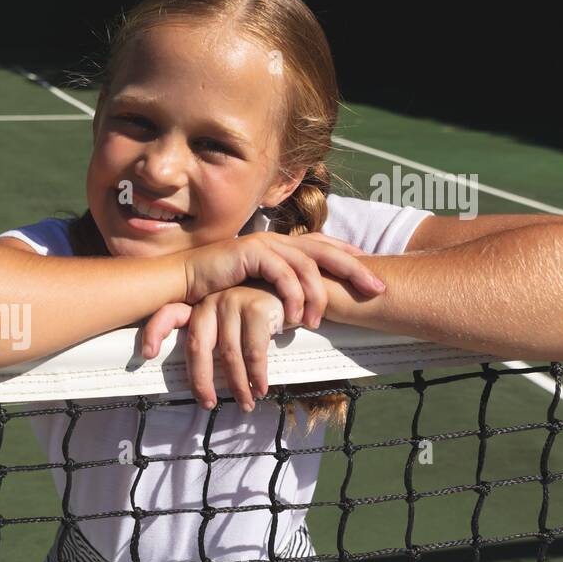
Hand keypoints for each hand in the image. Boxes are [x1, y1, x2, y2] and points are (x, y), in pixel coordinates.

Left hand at [142, 284, 290, 412]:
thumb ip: (213, 341)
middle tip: (207, 404)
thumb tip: (201, 380)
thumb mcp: (230, 322)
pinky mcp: (257, 308)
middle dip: (201, 381)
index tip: (147, 354)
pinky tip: (260, 388)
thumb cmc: (257, 312)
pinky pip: (254, 352)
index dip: (154, 332)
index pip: (168, 314)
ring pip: (229, 355)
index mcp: (199, 307)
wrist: (291, 291)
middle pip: (197, 347)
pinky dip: (257, 375)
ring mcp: (234, 303)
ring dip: (238, 386)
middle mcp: (211, 303)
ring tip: (246, 403)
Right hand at [182, 231, 385, 328]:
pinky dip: (293, 295)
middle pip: (327, 251)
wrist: (184, 278)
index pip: (325, 247)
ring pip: (307, 265)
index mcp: (282, 245)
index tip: (374, 276)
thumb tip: (304, 304)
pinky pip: (283, 274)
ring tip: (318, 321)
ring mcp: (265, 243)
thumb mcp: (257, 285)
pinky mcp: (252, 252)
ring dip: (318, 295)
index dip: (351, 258)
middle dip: (355, 270)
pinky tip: (295, 317)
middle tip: (377, 289)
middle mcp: (278, 240)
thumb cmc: (219, 286)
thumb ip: (280, 286)